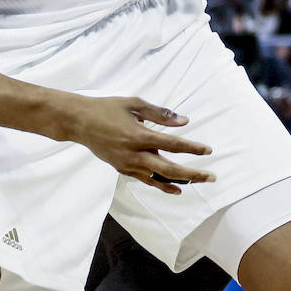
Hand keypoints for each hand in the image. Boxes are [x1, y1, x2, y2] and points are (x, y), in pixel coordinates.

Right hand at [65, 95, 214, 195]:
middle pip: (169, 170)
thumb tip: (184, 121)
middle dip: (192, 174)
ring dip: (178, 182)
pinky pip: (144, 179)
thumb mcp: (134, 104)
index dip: (193, 148)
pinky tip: (173, 186)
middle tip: (211, 177)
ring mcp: (127, 164)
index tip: (208, 150)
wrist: (79, 122)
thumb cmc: (107, 108)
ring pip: (158, 179)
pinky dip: (160, 184)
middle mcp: (135, 154)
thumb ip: (160, 113)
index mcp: (140, 135)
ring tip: (195, 183)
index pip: (173, 145)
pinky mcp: (121, 169)